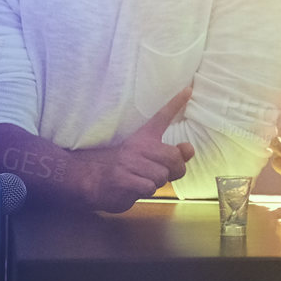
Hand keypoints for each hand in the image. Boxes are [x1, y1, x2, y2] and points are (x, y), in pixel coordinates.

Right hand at [72, 87, 195, 212]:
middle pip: (174, 157)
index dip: (175, 103)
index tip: (188, 89)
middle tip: (160, 172)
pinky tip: (133, 187)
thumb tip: (189, 149)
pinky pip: (148, 187)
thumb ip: (171, 156)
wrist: (91, 180)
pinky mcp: (122, 178)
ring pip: (162, 176)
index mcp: (143, 137)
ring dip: (155, 183)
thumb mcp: (148, 159)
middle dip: (174, 170)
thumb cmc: (126, 169)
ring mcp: (129, 161)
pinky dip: (144, 191)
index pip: (161, 117)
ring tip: (141, 179)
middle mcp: (137, 146)